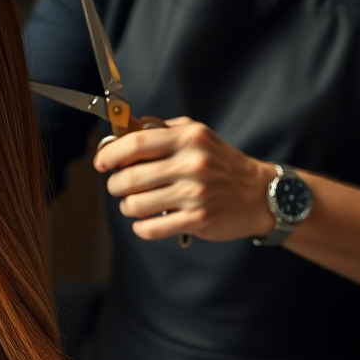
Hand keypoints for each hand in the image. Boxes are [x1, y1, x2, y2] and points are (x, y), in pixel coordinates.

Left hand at [93, 117, 277, 241]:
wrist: (258, 194)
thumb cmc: (221, 164)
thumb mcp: (197, 136)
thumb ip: (162, 131)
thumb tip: (124, 131)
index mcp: (189, 139)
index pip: (136, 143)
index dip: (110, 155)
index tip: (101, 163)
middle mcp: (192, 164)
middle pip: (129, 178)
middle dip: (115, 185)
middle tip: (118, 187)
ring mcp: (195, 194)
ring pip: (134, 205)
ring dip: (127, 207)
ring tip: (136, 203)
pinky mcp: (197, 220)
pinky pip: (149, 228)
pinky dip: (141, 227)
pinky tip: (147, 221)